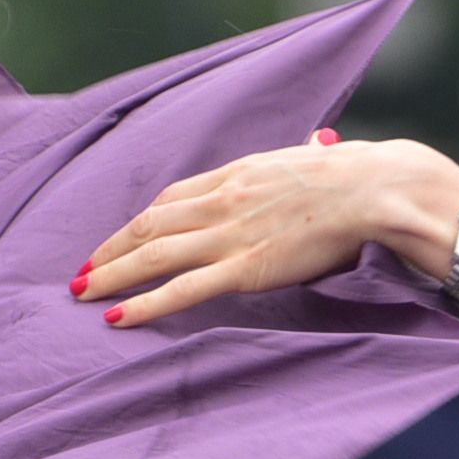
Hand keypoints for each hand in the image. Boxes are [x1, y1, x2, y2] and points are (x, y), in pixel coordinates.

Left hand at [81, 138, 458, 328]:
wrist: (375, 188)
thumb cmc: (357, 176)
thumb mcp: (316, 157)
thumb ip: (301, 158)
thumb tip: (317, 143)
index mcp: (238, 173)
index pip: (173, 198)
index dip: (140, 221)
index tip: (121, 238)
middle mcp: (223, 201)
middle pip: (150, 224)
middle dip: (110, 249)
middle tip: (82, 271)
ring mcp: (231, 234)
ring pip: (154, 255)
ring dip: (112, 274)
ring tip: (83, 292)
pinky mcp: (245, 267)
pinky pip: (183, 288)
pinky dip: (146, 302)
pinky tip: (120, 316)